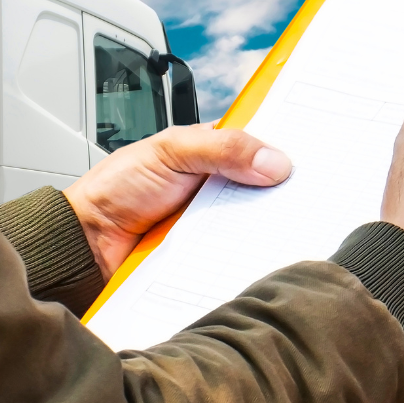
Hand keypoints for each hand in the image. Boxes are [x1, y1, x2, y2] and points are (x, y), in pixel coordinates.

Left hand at [63, 124, 291, 275]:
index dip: (286, 148)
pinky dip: (250, 256)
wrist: (86, 242)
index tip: (317, 153)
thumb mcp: (170, 152)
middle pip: (266, 189)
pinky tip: (263, 255)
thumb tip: (275, 162)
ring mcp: (215, 223)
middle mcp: (217, 187)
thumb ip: (222, 149)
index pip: (259, 145)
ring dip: (271, 227)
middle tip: (313, 194)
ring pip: (257, 224)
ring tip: (295, 226)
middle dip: (286, 192)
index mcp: (211, 151)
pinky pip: (239, 256)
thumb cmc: (115, 189)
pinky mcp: (210, 257)